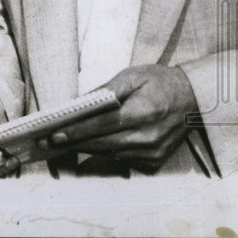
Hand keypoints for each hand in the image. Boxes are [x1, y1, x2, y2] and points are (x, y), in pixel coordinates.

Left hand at [47, 65, 198, 169]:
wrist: (193, 98)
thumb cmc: (158, 82)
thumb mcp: (131, 76)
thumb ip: (104, 91)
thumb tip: (77, 104)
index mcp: (143, 112)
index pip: (102, 125)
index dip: (77, 131)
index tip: (54, 135)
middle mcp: (149, 137)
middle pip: (102, 144)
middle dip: (72, 143)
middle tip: (45, 142)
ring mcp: (153, 152)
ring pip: (110, 153)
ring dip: (84, 148)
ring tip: (60, 143)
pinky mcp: (155, 161)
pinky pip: (122, 158)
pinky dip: (105, 150)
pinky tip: (89, 144)